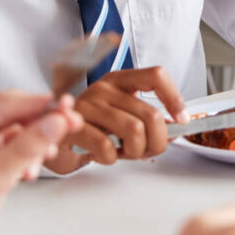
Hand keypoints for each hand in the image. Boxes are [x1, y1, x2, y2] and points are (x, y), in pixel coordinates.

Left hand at [0, 91, 82, 234]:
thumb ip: (28, 147)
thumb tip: (56, 122)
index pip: (4, 103)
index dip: (37, 103)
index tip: (64, 106)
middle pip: (13, 113)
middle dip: (40, 123)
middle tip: (69, 124)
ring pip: (16, 128)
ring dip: (35, 141)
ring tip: (47, 155)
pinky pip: (12, 143)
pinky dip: (26, 153)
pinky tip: (32, 166)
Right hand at [43, 66, 189, 173]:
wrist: (53, 139)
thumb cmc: (93, 128)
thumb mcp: (124, 118)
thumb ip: (149, 120)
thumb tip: (176, 127)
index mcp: (120, 80)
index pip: (156, 76)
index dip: (174, 98)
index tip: (181, 119)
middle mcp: (105, 87)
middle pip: (150, 114)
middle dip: (156, 141)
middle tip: (146, 151)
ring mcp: (88, 104)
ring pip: (134, 130)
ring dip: (135, 152)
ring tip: (123, 153)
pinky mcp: (72, 125)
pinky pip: (107, 146)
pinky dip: (111, 158)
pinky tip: (103, 156)